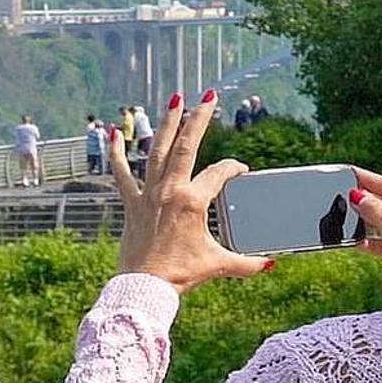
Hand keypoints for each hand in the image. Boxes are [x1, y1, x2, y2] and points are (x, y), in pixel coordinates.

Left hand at [112, 91, 270, 292]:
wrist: (145, 287)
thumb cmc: (180, 275)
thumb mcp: (217, 265)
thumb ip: (246, 264)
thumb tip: (270, 265)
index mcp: (193, 201)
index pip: (219, 173)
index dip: (233, 168)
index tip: (240, 170)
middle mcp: (170, 191)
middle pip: (186, 146)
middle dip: (199, 118)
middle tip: (208, 95)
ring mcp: (148, 194)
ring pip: (157, 151)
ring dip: (166, 123)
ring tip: (174, 99)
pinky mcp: (131, 203)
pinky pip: (121, 173)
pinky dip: (116, 153)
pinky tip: (112, 131)